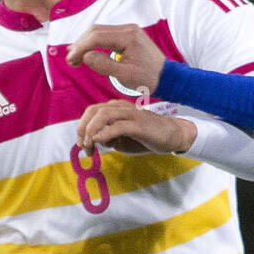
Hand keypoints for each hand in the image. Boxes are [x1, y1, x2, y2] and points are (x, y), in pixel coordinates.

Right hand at [65, 23, 164, 94]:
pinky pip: (106, 36)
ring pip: (100, 32)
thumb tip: (85, 57)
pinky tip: (87, 53)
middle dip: (80, 44)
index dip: (80, 47)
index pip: (97, 37)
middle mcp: (128, 29)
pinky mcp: (128, 36)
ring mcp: (129, 31)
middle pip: (96, 31)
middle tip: (70, 60)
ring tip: (75, 58)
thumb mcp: (125, 76)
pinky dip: (95, 44)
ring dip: (86, 44)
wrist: (167, 77)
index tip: (70, 59)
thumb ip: (104, 65)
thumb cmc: (149, 78)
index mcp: (128, 37)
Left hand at [76, 100, 196, 155]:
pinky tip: (99, 141)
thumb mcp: (122, 139)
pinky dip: (105, 133)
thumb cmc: (145, 137)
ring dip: (91, 130)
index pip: (91, 111)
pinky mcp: (139, 125)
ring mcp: (130, 114)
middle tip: (83, 146)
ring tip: (89, 144)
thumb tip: (95, 141)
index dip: (82, 127)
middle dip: (83, 128)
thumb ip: (108, 138)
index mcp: (115, 108)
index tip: (82, 145)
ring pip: (104, 114)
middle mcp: (121, 107)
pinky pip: (118, 126)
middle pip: (94, 111)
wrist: (172, 135)